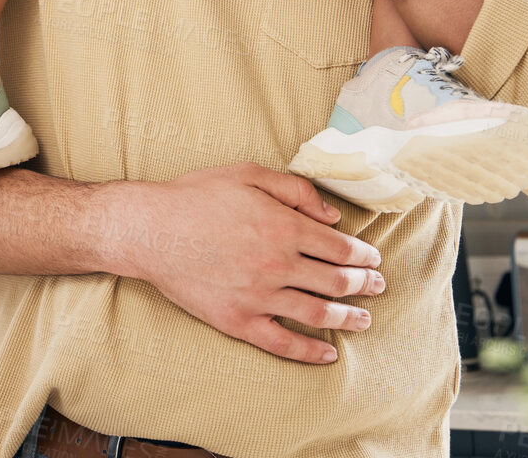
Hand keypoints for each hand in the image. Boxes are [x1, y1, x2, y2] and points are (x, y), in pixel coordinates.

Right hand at [113, 163, 384, 363]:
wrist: (150, 230)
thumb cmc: (196, 196)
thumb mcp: (249, 173)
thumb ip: (296, 189)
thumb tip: (332, 214)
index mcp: (284, 226)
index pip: (339, 247)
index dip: (363, 255)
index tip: (374, 259)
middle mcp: (278, 264)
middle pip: (336, 281)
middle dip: (364, 285)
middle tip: (378, 287)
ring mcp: (260, 297)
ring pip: (317, 313)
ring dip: (347, 318)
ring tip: (364, 320)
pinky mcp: (239, 321)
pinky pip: (283, 343)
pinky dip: (309, 351)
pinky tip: (327, 354)